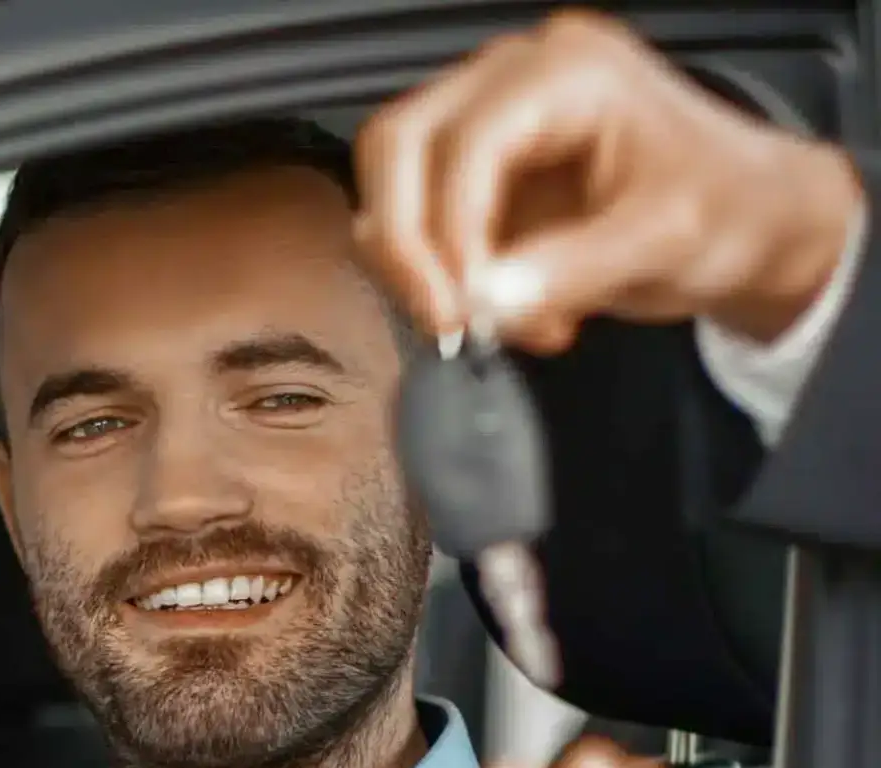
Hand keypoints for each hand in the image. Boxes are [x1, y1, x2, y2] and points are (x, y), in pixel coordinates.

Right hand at [353, 9, 863, 351]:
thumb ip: (571, 271)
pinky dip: (435, 274)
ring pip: (389, 179)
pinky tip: (500, 307)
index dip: (450, 235)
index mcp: (568, 71)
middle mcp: (513, 76)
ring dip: (413, 264)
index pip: (464, 144)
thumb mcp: (665, 242)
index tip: (464, 314)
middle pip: (397, 145)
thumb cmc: (729, 207)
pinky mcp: (471, 165)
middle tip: (444, 324)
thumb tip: (482, 302)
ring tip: (483, 322)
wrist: (751, 217)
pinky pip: (411, 216)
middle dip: (405, 246)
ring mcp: (486, 115)